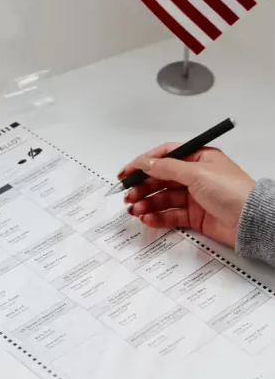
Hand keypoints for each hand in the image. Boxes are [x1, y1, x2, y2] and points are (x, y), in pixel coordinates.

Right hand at [120, 145, 254, 247]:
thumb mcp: (197, 172)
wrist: (250, 221)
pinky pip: (170, 215)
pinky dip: (157, 216)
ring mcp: (194, 197)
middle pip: (161, 179)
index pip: (165, 157)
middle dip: (142, 186)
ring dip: (147, 203)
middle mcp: (195, 176)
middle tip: (128, 194)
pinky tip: (148, 217)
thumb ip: (168, 168)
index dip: (144, 164)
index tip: (127, 172)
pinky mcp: (194, 216)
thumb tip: (146, 162)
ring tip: (135, 209)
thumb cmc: (234, 192)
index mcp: (198, 158)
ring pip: (163, 198)